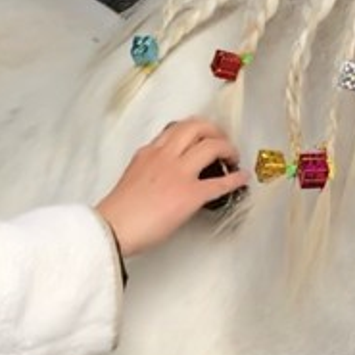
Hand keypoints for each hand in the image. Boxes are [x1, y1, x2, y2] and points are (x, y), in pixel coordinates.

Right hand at [95, 119, 248, 258]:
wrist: (113, 228)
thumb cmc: (118, 212)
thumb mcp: (132, 177)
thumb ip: (149, 169)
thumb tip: (164, 176)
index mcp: (148, 153)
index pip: (175, 129)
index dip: (194, 130)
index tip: (202, 135)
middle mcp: (165, 156)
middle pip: (196, 127)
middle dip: (214, 130)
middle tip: (221, 139)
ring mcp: (179, 173)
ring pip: (212, 145)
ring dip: (228, 148)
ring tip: (233, 156)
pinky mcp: (190, 194)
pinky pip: (220, 183)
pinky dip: (235, 179)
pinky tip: (241, 179)